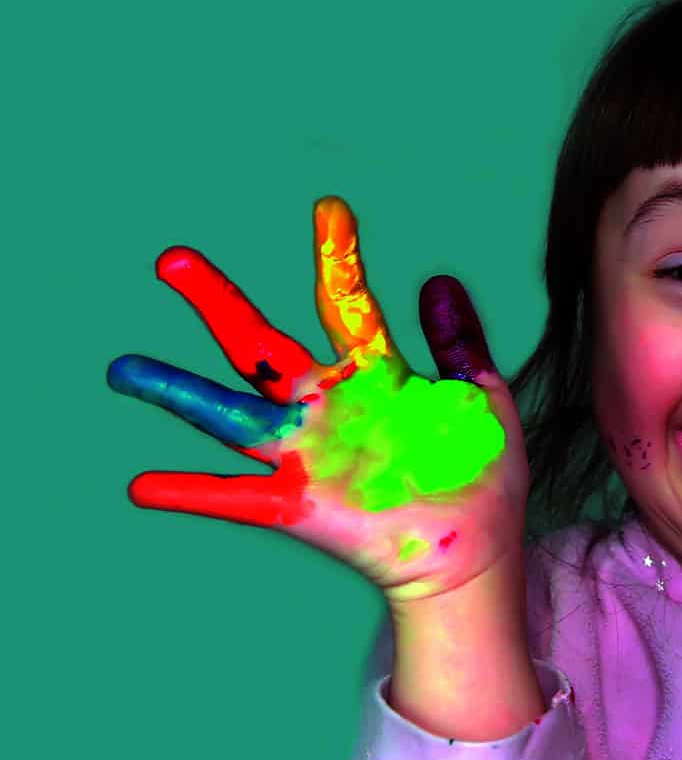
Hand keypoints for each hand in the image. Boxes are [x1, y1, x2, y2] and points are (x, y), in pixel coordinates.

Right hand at [107, 196, 529, 604]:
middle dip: (217, 303)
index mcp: (374, 377)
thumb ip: (459, 343)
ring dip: (177, 393)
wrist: (479, 551)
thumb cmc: (479, 475)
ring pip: (231, 416)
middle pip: (260, 347)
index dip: (338, 259)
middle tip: (172, 259)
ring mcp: (310, 456)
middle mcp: (329, 409)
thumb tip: (440, 278)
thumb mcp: (478, 398)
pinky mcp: (302, 507)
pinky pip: (237, 498)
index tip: (330, 208)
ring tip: (124, 368)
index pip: (347, 306)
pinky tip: (142, 485)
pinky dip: (191, 492)